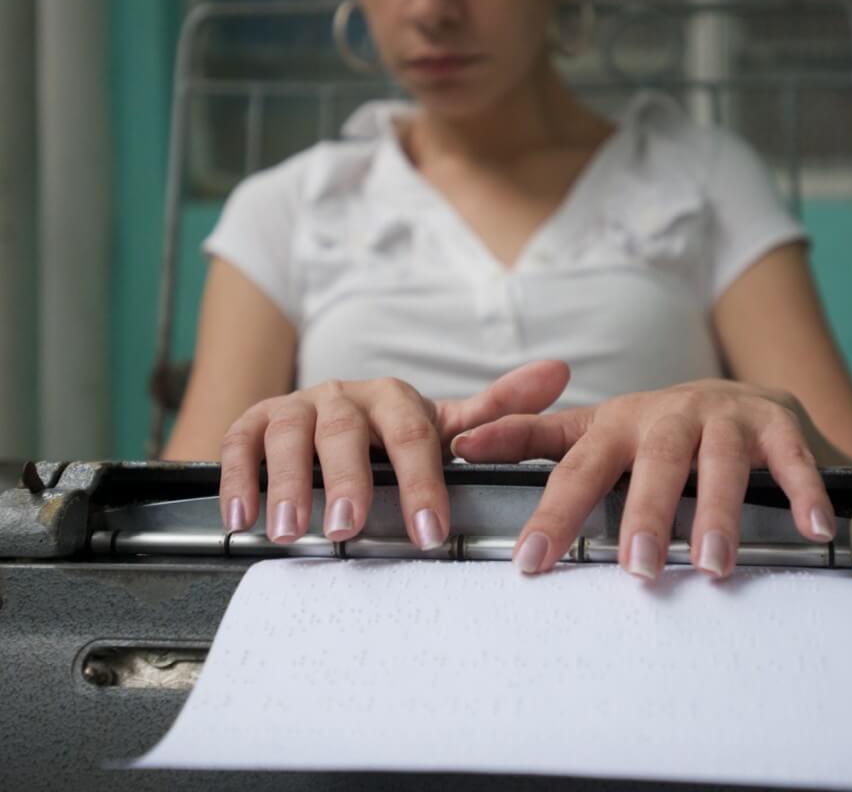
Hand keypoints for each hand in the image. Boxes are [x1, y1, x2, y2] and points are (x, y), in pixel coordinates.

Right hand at [218, 360, 569, 546]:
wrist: (322, 417)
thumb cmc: (387, 432)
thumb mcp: (439, 423)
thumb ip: (495, 410)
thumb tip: (558, 372)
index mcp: (393, 398)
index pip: (413, 435)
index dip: (422, 483)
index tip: (430, 533)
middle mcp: (343, 397)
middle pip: (346, 432)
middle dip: (350, 480)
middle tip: (353, 528)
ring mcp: (296, 407)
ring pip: (291, 434)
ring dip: (291, 480)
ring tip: (293, 529)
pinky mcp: (253, 422)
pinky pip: (239, 443)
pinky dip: (239, 476)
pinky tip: (243, 515)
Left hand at [450, 380, 841, 580]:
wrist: (741, 398)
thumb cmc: (658, 430)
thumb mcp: (595, 429)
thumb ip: (533, 438)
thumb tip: (461, 444)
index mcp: (619, 423)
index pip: (579, 468)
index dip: (554, 513)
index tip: (530, 562)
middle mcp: (670, 415)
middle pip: (654, 462)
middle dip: (644, 514)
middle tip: (636, 570)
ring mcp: (726, 417)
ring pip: (719, 461)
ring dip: (717, 511)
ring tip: (711, 563)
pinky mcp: (777, 423)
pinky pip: (791, 457)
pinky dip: (801, 490)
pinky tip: (810, 530)